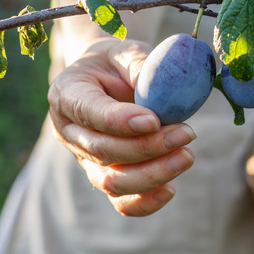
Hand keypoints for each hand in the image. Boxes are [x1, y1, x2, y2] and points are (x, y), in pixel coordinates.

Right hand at [47, 38, 196, 216]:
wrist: (110, 76)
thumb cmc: (119, 61)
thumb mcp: (127, 51)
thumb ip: (142, 65)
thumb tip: (164, 91)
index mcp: (67, 93)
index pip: (88, 112)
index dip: (120, 120)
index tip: (154, 119)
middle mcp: (69, 131)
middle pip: (102, 150)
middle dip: (148, 147)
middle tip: (187, 133)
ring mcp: (85, 158)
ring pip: (111, 181)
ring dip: (152, 174)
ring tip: (187, 155)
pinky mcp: (105, 175)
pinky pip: (121, 201)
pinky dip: (146, 202)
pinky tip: (171, 189)